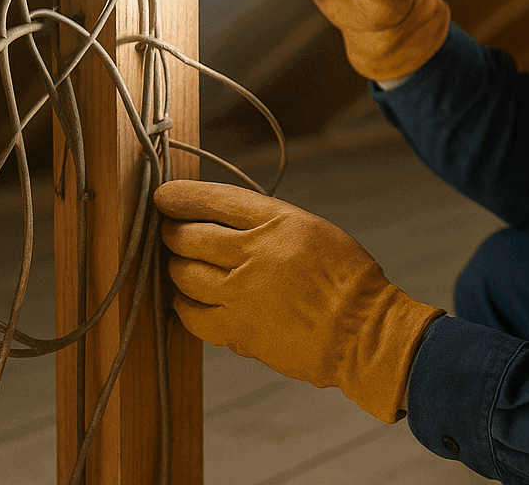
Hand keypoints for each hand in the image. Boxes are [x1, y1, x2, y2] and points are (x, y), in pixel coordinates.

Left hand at [156, 180, 443, 422]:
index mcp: (278, 222)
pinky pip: (191, 315)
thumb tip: (220, 221)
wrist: (363, 332)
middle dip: (174, 232)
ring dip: (176, 267)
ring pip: (183, 275)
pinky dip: (183, 304)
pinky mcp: (236, 331)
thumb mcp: (311, 229)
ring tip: (181, 266)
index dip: (182, 196)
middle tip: (172, 233)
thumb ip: (266, 224)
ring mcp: (241, 295)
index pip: (215, 200)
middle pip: (189, 237)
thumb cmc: (346, 279)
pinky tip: (189, 300)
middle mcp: (254, 255)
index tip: (165, 196)